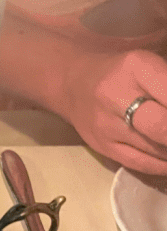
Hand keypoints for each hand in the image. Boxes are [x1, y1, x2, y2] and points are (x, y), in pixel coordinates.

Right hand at [63, 49, 166, 173]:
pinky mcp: (103, 147)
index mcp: (136, 67)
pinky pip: (141, 163)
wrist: (72, 84)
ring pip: (156, 149)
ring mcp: (107, 126)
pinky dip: (164, 165)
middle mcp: (117, 96)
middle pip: (163, 127)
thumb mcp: (148, 65)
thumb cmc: (121, 72)